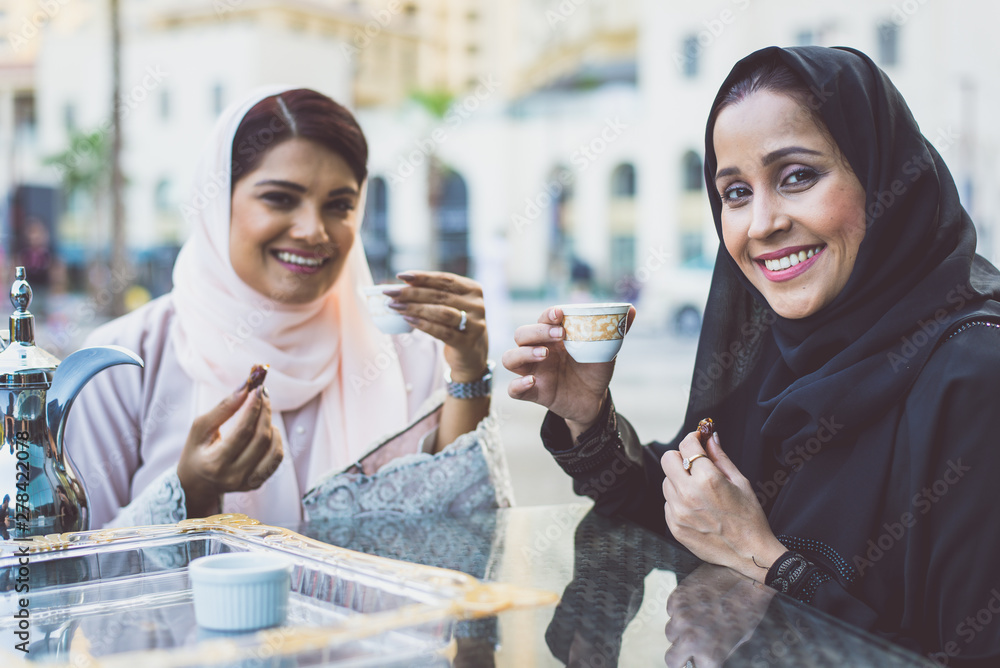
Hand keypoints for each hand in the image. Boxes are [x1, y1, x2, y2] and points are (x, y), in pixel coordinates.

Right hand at [176, 384, 282, 517]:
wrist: (197, 482)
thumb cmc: (197, 450)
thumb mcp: (201, 427)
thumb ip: (224, 407)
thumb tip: (246, 386)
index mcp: (215, 463)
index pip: (243, 431)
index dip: (253, 408)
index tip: (258, 388)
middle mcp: (233, 476)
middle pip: (261, 438)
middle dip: (265, 411)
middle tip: (262, 393)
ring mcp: (247, 482)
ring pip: (274, 449)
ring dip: (272, 425)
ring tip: (262, 413)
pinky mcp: (257, 483)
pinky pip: (276, 458)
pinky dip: (276, 440)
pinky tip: (267, 430)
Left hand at [389, 271, 488, 380]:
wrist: (471, 352)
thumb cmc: (454, 323)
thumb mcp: (449, 304)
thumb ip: (432, 293)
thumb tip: (402, 283)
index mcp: (473, 289)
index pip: (445, 279)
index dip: (422, 277)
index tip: (401, 276)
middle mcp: (477, 305)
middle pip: (441, 295)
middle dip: (412, 293)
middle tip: (391, 294)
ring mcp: (475, 324)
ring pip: (441, 312)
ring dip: (415, 308)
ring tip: (395, 307)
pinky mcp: (467, 342)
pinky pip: (442, 332)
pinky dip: (423, 324)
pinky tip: (408, 320)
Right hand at [502, 306, 634, 438]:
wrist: (595, 399)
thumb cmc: (594, 368)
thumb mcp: (606, 348)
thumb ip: (615, 329)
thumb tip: (632, 309)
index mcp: (553, 336)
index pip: (542, 319)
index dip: (547, 315)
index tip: (560, 315)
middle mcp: (539, 350)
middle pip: (521, 334)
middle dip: (536, 332)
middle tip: (559, 336)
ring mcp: (533, 371)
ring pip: (510, 358)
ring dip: (523, 354)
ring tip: (544, 355)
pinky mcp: (533, 392)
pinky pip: (513, 389)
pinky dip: (518, 385)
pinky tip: (532, 382)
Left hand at [661, 427, 785, 580]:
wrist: (749, 553)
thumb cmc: (749, 518)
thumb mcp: (740, 482)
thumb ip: (720, 457)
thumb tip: (710, 438)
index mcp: (707, 479)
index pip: (687, 445)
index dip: (693, 438)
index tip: (698, 440)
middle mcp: (688, 494)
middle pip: (667, 459)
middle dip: (681, 457)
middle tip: (695, 464)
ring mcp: (678, 512)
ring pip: (666, 482)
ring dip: (679, 481)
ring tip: (699, 492)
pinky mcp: (674, 526)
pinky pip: (668, 503)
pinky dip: (678, 501)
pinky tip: (697, 508)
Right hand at [663, 564, 775, 667]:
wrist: (745, 575)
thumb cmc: (748, 608)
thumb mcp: (740, 639)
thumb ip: (719, 653)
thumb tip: (703, 659)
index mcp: (710, 654)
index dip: (697, 665)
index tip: (697, 661)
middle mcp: (691, 638)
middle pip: (671, 659)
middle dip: (679, 657)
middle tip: (687, 650)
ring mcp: (681, 617)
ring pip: (670, 633)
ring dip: (680, 630)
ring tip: (698, 618)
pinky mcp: (677, 598)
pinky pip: (671, 611)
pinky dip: (679, 610)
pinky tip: (696, 603)